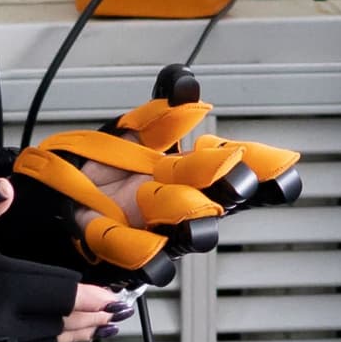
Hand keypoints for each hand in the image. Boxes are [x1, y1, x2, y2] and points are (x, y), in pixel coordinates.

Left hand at [0, 65, 306, 281]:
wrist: (57, 209)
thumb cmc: (103, 175)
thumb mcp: (128, 137)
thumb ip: (161, 112)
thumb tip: (186, 79)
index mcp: (193, 170)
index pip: (243, 165)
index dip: (267, 167)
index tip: (283, 163)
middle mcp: (187, 201)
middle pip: (229, 198)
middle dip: (235, 185)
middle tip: (235, 175)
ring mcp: (165, 232)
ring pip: (197, 232)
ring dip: (194, 220)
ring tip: (186, 210)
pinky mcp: (137, 260)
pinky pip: (152, 262)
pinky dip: (149, 254)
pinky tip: (144, 244)